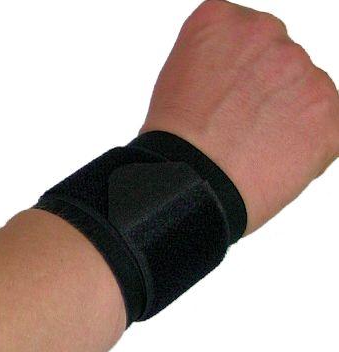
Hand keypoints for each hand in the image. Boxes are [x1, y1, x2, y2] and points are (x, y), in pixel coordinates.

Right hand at [140, 0, 338, 233]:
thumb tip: (238, 74)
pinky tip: (272, 160)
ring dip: (286, 117)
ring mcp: (305, 72)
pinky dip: (306, 146)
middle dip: (264, 91)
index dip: (235, 73)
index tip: (222, 97)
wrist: (190, 184)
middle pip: (278, 61)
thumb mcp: (174, 78)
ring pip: (305, 92)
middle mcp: (268, 34)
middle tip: (236, 128)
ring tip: (251, 149)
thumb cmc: (175, 143)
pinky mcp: (331, 112)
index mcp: (222, 21)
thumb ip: (214, 61)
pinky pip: (328, 126)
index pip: (244, 38)